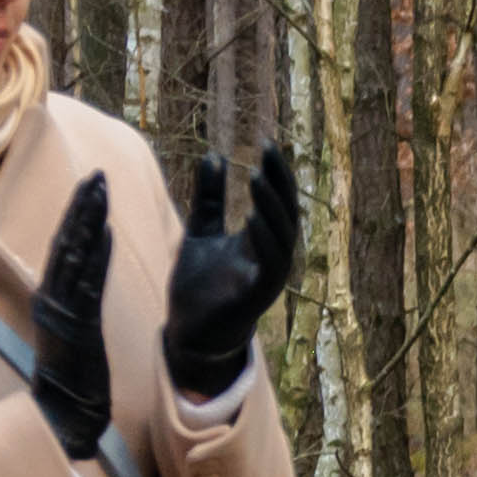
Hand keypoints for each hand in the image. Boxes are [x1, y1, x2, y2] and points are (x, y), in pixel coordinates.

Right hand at [27, 177, 118, 460]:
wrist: (63, 415)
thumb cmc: (72, 377)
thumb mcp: (77, 327)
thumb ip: (80, 294)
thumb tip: (91, 259)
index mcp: (50, 296)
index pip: (64, 247)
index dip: (77, 215)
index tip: (91, 186)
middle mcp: (49, 298)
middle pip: (65, 242)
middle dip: (82, 207)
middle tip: (98, 175)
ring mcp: (59, 312)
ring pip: (72, 256)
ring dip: (88, 222)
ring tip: (100, 192)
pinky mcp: (75, 328)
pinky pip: (86, 286)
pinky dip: (96, 258)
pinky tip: (106, 234)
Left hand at [162, 144, 300, 397]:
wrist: (189, 334)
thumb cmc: (199, 287)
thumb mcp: (200, 232)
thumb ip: (209, 197)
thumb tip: (213, 156)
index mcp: (260, 241)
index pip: (276, 201)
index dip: (274, 173)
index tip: (265, 143)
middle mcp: (271, 256)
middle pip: (286, 213)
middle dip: (279, 182)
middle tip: (268, 151)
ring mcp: (268, 277)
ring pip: (282, 236)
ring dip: (271, 206)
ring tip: (256, 177)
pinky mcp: (258, 296)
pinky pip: (270, 265)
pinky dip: (264, 240)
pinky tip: (251, 217)